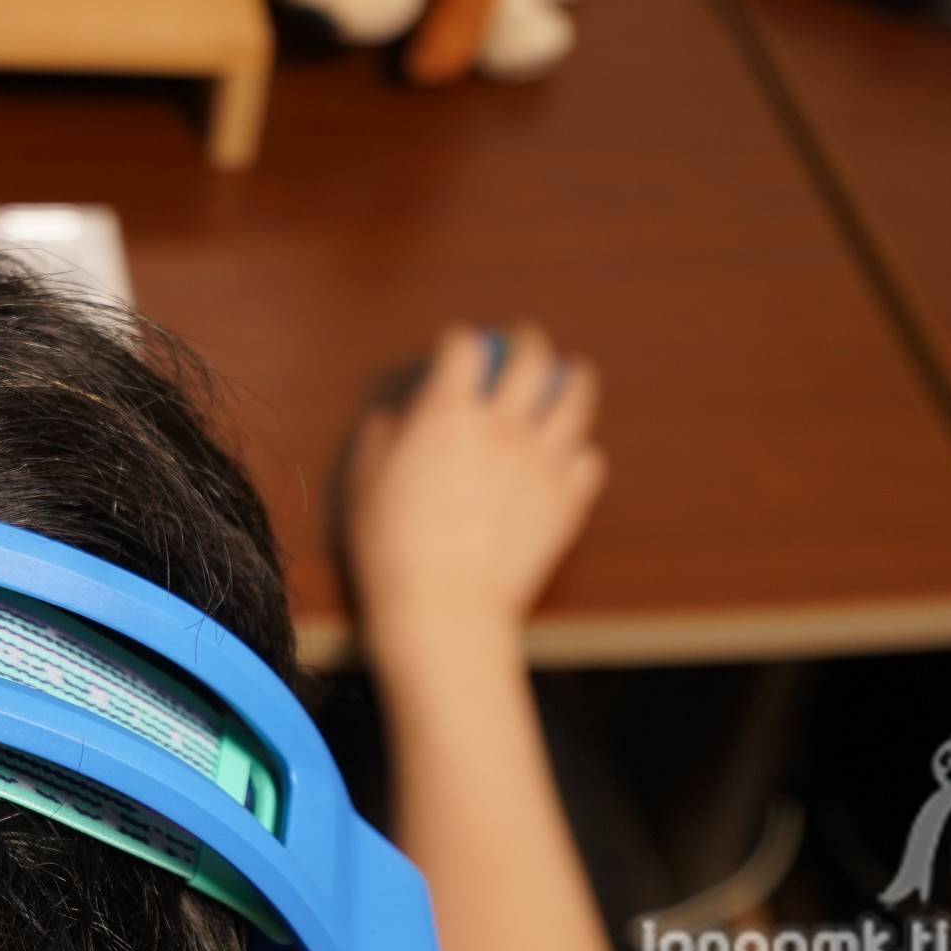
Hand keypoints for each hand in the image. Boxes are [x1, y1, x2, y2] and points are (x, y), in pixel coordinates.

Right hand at [345, 324, 605, 676]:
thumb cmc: (391, 548)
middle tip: (523, 340)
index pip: (464, 347)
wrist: (444, 611)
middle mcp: (502, 427)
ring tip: (571, 374)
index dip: (460, 340)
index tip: (457, 345)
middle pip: (531, 358)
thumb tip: (398, 419)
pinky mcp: (567, 502)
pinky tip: (566, 456)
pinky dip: (578, 451)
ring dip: (572, 379)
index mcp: (448, 414)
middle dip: (527, 340)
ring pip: (575, 399)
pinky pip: (587, 460)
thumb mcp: (363, 480)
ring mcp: (542, 463)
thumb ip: (382, 436)